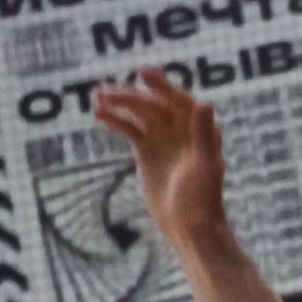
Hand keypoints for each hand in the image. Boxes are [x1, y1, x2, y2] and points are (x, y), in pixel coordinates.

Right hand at [86, 67, 227, 252]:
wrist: (189, 227)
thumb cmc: (203, 200)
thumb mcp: (205, 167)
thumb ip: (203, 135)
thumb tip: (205, 102)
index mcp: (199, 128)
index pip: (178, 99)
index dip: (161, 86)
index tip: (142, 75)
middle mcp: (181, 128)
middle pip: (153, 104)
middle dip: (130, 96)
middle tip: (106, 91)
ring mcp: (162, 137)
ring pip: (138, 113)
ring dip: (118, 103)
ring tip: (96, 97)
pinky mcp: (147, 150)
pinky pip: (129, 128)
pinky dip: (115, 120)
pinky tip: (98, 113)